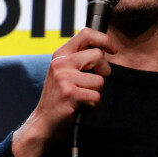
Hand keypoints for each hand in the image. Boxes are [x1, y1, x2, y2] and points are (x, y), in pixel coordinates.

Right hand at [12, 29, 115, 156]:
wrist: (44, 122)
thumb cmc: (59, 98)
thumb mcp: (65, 73)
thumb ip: (80, 60)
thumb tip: (105, 50)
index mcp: (60, 55)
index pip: (86, 34)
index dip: (104, 39)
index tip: (113, 49)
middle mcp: (61, 63)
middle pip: (98, 56)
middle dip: (104, 71)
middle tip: (93, 83)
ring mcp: (64, 78)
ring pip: (100, 80)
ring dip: (96, 92)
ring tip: (81, 97)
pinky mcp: (70, 94)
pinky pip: (96, 96)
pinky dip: (92, 105)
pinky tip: (80, 106)